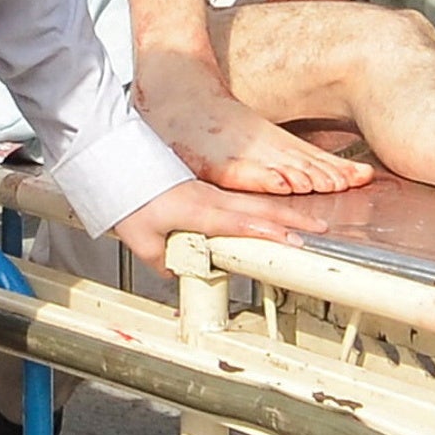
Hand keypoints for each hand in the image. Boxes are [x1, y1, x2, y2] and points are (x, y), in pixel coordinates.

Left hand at [103, 178, 316, 267]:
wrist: (114, 161)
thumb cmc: (126, 196)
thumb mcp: (141, 240)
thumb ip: (164, 260)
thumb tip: (178, 273)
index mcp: (197, 211)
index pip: (240, 224)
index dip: (268, 233)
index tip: (292, 241)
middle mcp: (209, 199)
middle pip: (259, 210)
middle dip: (292, 219)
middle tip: (320, 229)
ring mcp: (210, 192)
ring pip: (255, 203)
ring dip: (284, 211)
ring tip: (310, 221)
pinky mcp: (205, 189)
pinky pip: (243, 199)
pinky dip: (265, 205)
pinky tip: (276, 211)